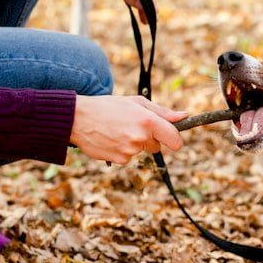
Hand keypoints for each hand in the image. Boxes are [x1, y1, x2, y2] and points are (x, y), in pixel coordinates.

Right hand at [70, 95, 186, 163]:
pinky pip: (128, 158)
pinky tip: (110, 139)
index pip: (175, 140)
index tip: (169, 137)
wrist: (79, 118)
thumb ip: (162, 112)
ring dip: (133, 144)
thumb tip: (184, 116)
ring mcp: (130, 150)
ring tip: (117, 130)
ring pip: (140, 151)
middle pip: (157, 147)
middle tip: (131, 126)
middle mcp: (141, 137)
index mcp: (148, 121)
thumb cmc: (108, 106)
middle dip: (149, 139)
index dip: (174, 140)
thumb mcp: (136, 103)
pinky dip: (121, 150)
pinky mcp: (119, 160)